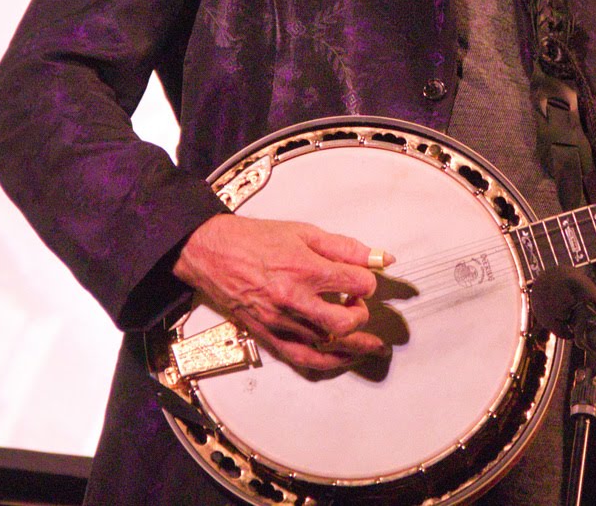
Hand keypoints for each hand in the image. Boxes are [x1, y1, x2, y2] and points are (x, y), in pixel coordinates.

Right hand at [173, 216, 391, 371]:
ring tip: (372, 345)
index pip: (357, 284)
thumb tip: (381, 258)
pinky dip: (329, 362)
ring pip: (328, 345)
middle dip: (361, 315)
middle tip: (358, 305)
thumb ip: (346, 247)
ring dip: (354, 344)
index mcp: (305, 269)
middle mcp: (293, 300)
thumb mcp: (305, 232)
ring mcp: (280, 322)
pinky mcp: (268, 336)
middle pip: (345, 322)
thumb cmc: (255, 240)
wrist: (213, 253)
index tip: (363, 280)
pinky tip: (343, 358)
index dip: (368, 282)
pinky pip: (304, 359)